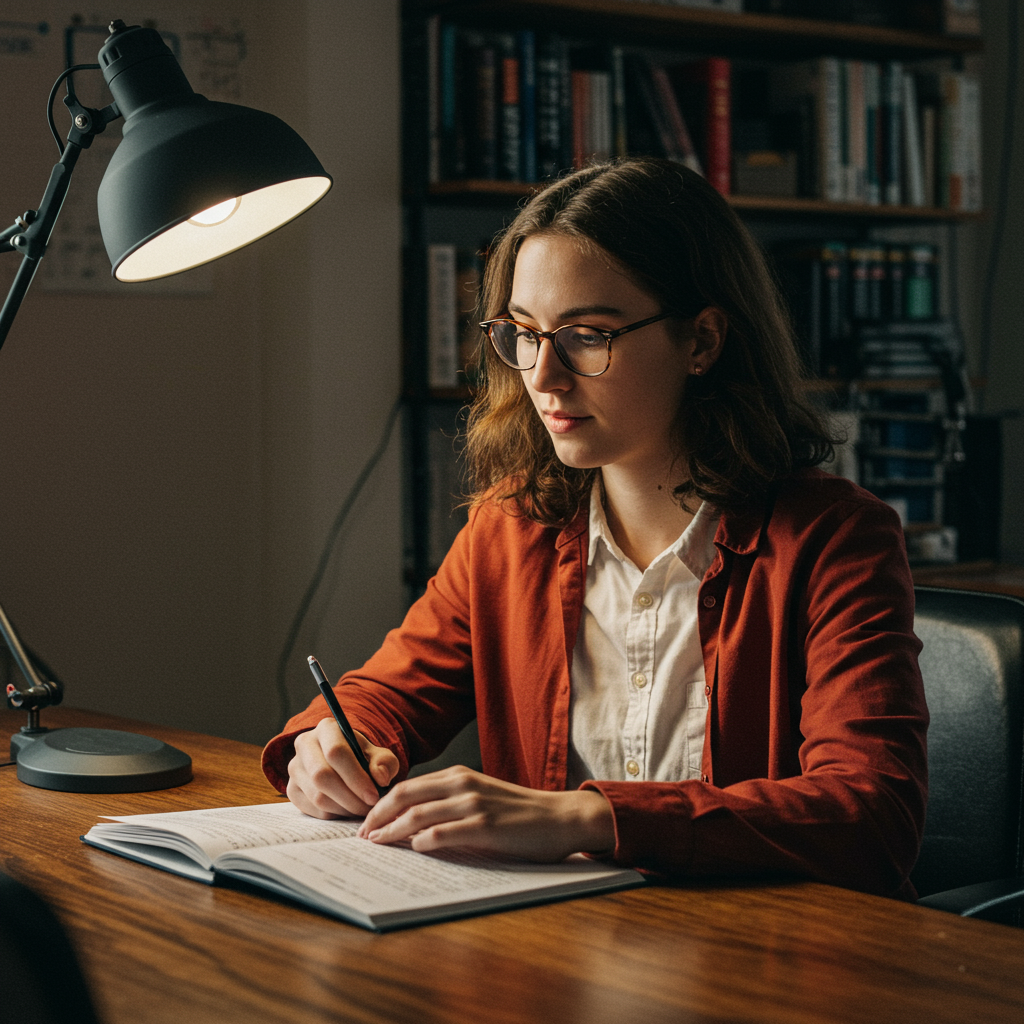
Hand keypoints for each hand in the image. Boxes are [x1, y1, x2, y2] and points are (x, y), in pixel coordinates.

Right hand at [286, 717, 398, 818]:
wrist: (345, 764)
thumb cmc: (364, 758)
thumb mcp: (379, 755)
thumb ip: (384, 763)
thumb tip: (380, 778)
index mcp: (327, 728)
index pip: (336, 752)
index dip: (356, 777)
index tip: (374, 795)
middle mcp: (305, 744)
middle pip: (322, 776)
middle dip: (350, 797)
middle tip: (369, 808)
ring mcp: (295, 768)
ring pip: (317, 796)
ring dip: (344, 808)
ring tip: (362, 809)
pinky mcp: (292, 789)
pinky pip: (313, 809)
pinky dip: (334, 814)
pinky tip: (348, 810)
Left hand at [356, 765, 615, 861]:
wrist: (559, 817)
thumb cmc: (518, 813)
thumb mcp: (480, 796)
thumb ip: (449, 803)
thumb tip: (411, 823)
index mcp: (458, 775)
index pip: (407, 786)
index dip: (381, 804)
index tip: (366, 822)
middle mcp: (462, 784)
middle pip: (404, 796)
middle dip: (378, 816)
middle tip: (362, 836)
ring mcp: (473, 804)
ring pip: (418, 815)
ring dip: (392, 831)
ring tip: (378, 844)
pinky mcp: (485, 827)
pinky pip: (443, 833)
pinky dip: (423, 842)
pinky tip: (415, 849)